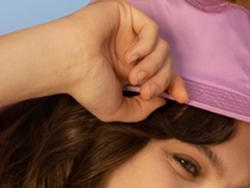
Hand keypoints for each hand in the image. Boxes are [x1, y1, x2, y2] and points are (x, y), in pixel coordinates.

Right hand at [0, 0, 188, 119]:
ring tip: (134, 77)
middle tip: (145, 91)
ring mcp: (130, 32)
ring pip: (163, 48)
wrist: (68, 62)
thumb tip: (163, 101)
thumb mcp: (119, 111)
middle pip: (167, 64)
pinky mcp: (126, 14)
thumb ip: (143, 109)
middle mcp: (133, 51)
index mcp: (131, 71)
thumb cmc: (87, 86)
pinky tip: (131, 57)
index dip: (176, 85)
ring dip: (153, 67)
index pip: (164, 75)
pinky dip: (146, 47)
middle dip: (162, 81)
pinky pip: (152, 29)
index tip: (182, 98)